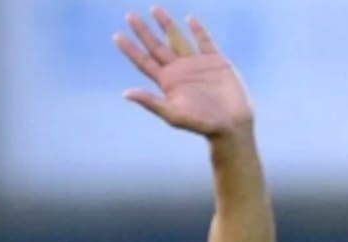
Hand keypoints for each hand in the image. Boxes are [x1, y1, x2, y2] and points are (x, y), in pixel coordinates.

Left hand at [114, 7, 253, 135]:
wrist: (230, 124)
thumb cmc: (200, 124)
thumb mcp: (173, 114)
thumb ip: (151, 102)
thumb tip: (126, 93)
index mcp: (167, 83)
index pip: (144, 62)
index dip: (130, 49)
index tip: (116, 36)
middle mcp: (179, 71)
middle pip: (156, 46)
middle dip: (143, 31)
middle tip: (129, 15)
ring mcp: (196, 64)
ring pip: (177, 38)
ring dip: (166, 24)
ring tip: (154, 8)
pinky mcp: (216, 61)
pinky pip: (204, 41)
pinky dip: (198, 30)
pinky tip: (189, 20)